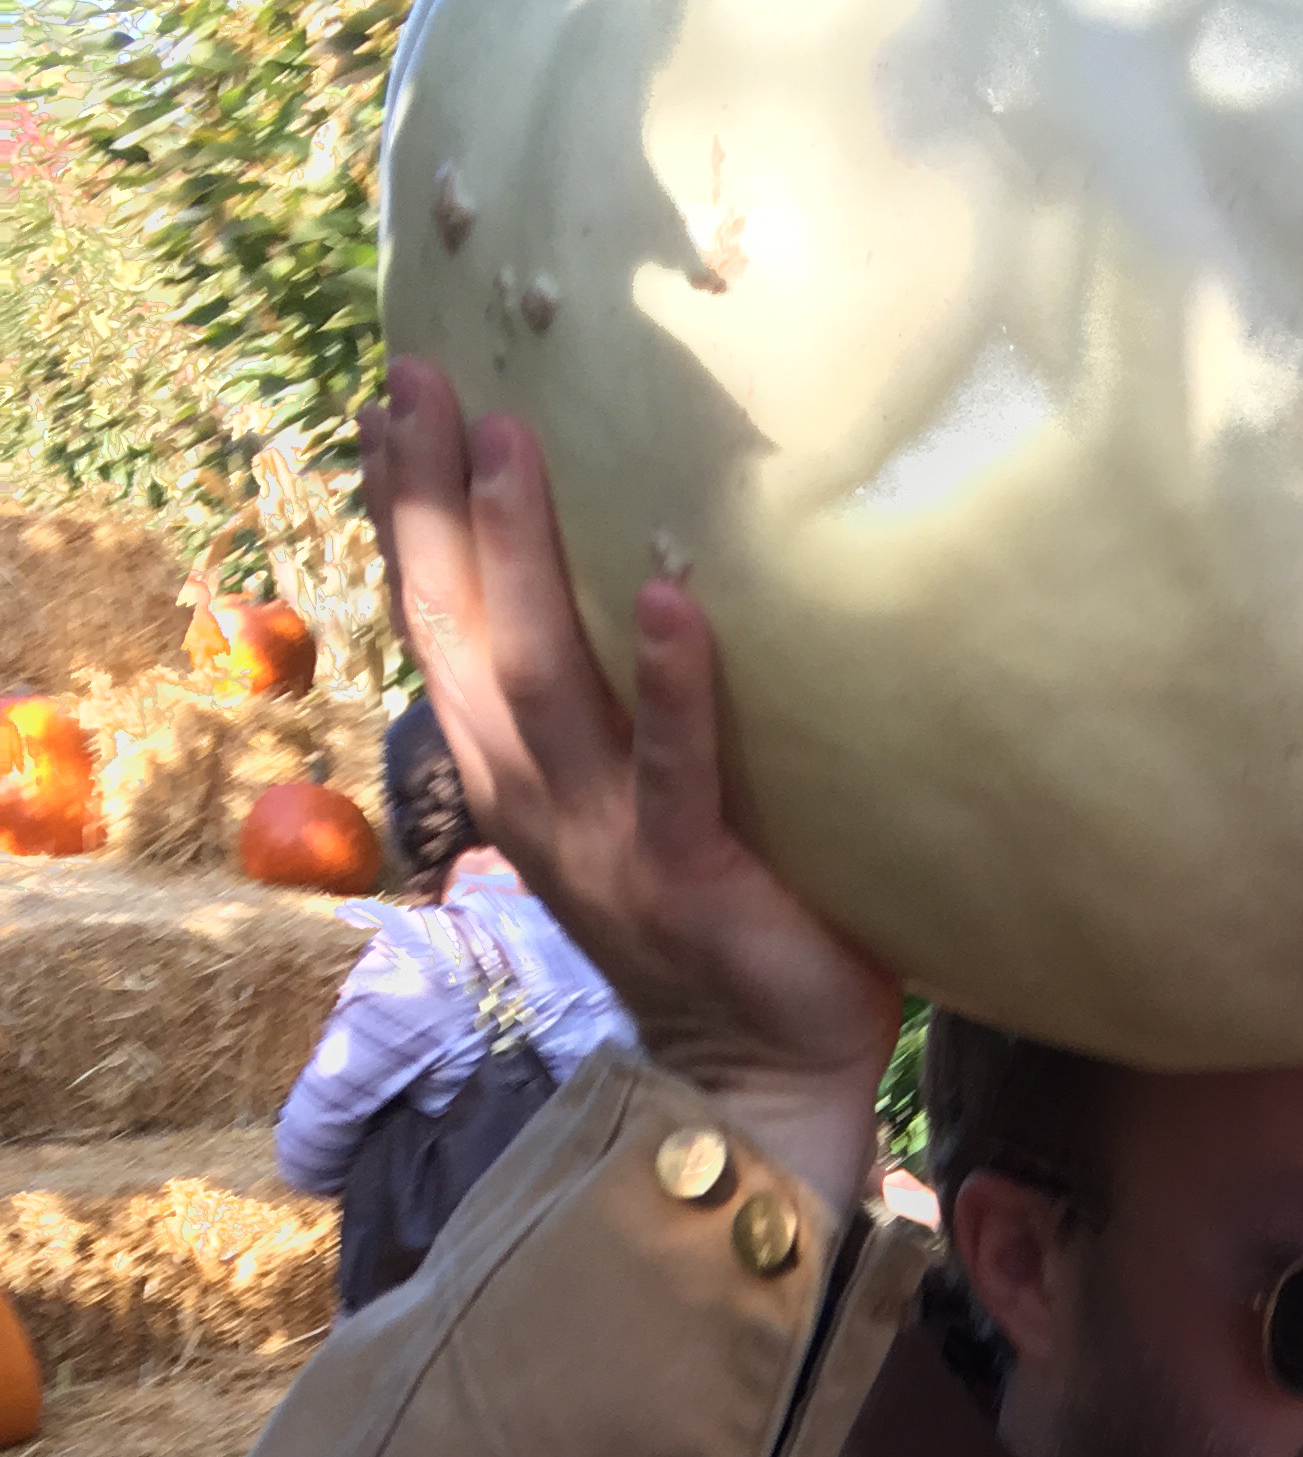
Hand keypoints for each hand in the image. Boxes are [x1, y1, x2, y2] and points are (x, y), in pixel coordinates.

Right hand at [362, 363, 896, 1222]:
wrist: (759, 1079)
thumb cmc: (715, 919)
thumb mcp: (636, 798)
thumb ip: (624, 704)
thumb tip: (658, 559)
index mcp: (517, 771)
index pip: (442, 624)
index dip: (407, 515)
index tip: (390, 399)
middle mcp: (537, 796)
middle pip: (461, 632)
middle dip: (430, 505)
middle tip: (424, 378)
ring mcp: (605, 841)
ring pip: (541, 683)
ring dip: (521, 561)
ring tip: (510, 449)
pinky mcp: (688, 881)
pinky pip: (674, 775)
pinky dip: (674, 689)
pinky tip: (677, 608)